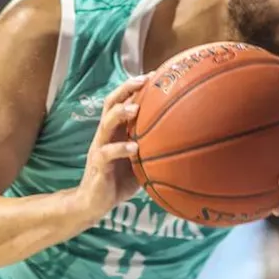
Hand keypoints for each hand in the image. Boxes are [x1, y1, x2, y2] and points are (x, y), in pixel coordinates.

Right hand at [72, 76, 144, 220]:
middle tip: (144, 81)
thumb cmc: (119, 181)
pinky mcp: (97, 164)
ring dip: (120, 113)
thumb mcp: (139, 162)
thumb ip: (153, 149)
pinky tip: (134, 148)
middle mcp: (105, 134)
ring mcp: (100, 147)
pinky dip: (121, 148)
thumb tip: (184, 144)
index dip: (135, 87)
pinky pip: (107, 152)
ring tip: (135, 109)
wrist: (94, 203)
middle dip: (126, 89)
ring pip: (106, 123)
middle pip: (111, 103)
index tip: (155, 75)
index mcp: (115, 130)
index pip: (122, 101)